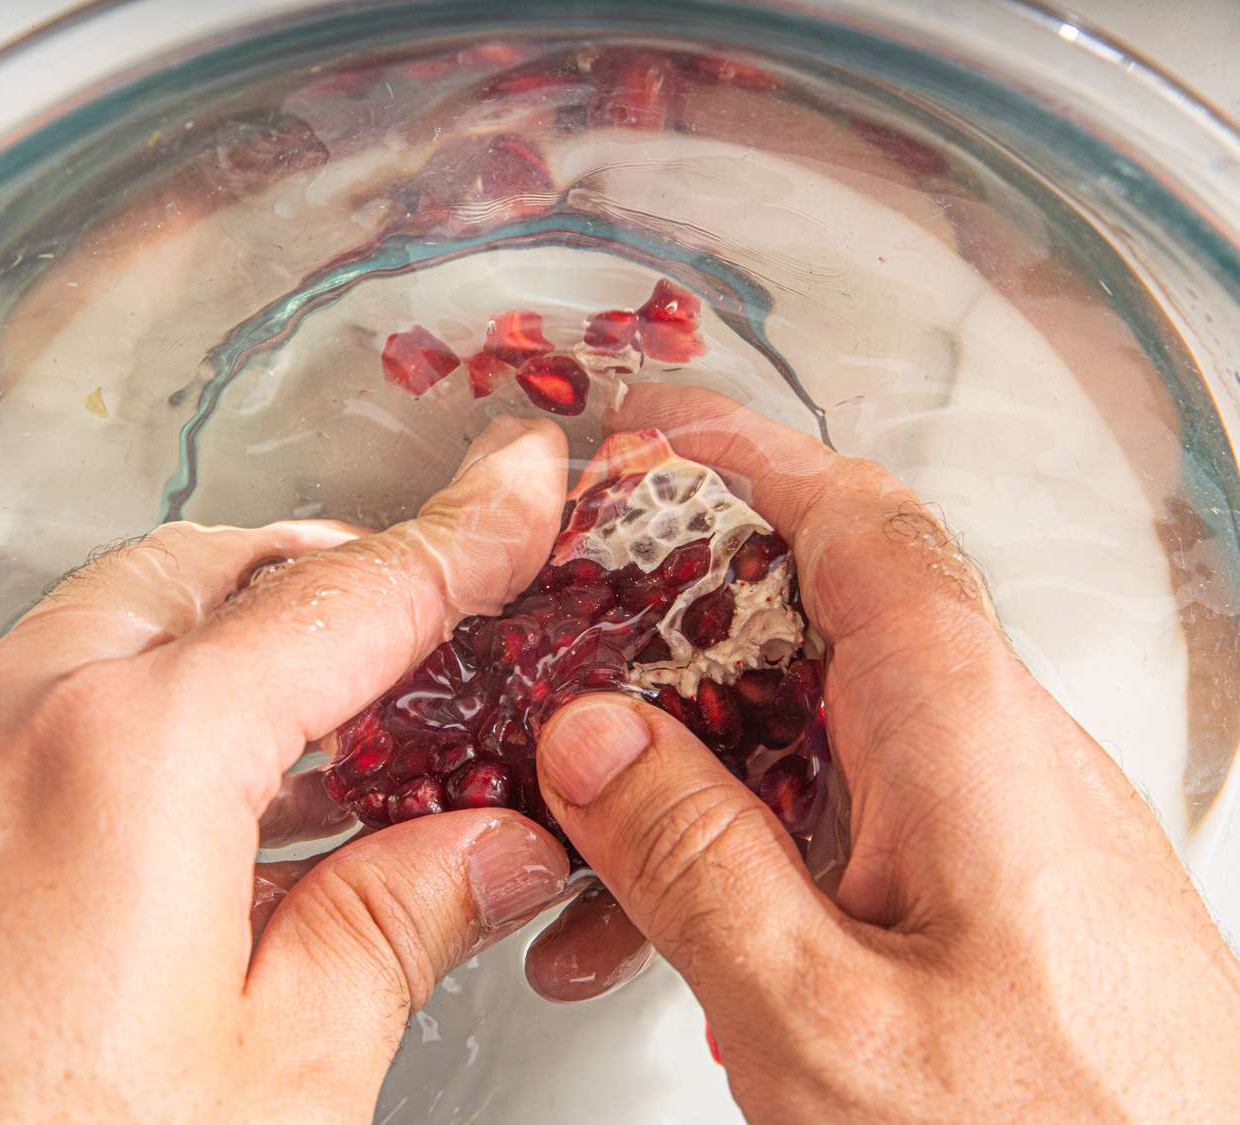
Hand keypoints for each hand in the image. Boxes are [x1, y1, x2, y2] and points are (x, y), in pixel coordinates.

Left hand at [0, 416, 578, 1122]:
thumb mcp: (274, 1079)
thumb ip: (397, 929)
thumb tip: (489, 852)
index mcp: (138, 752)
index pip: (352, 597)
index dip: (464, 536)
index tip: (521, 485)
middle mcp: (29, 711)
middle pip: (233, 570)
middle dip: (349, 578)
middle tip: (446, 621)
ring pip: (143, 616)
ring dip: (260, 642)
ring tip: (362, 726)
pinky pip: (72, 684)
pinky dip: (173, 696)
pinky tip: (237, 793)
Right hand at [535, 384, 1239, 1119]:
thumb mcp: (822, 1021)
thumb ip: (694, 863)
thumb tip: (594, 736)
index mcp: (969, 740)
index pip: (858, 528)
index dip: (746, 458)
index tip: (653, 431)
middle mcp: (1003, 755)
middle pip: (825, 616)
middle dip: (683, 618)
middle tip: (577, 633)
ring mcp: (1007, 823)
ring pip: (826, 728)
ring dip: (700, 762)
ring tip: (589, 843)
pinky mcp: (1000, 889)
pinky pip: (856, 813)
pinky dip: (755, 837)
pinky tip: (677, 925)